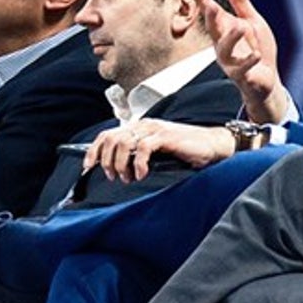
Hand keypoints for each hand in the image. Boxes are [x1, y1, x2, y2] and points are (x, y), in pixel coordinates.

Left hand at [85, 119, 236, 182]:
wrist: (213, 145)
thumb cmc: (189, 150)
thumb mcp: (159, 151)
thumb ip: (141, 153)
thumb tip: (120, 167)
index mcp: (140, 127)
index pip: (107, 134)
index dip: (94, 151)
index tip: (89, 166)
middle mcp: (145, 125)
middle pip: (110, 139)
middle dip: (106, 161)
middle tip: (113, 176)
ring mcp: (155, 129)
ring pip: (123, 143)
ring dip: (120, 164)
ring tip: (127, 178)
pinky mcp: (165, 137)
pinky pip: (142, 149)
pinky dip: (138, 164)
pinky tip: (142, 174)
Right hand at [189, 0, 288, 123]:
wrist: (267, 81)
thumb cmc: (258, 50)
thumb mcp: (253, 21)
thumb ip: (241, 3)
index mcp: (225, 30)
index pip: (211, 13)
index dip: (202, 0)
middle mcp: (223, 45)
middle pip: (213, 30)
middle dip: (210, 18)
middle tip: (210, 5)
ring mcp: (231, 62)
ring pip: (224, 50)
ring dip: (232, 38)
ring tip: (242, 27)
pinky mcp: (242, 76)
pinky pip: (242, 69)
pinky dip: (248, 61)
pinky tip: (256, 54)